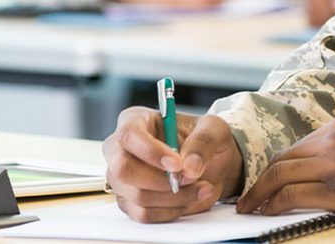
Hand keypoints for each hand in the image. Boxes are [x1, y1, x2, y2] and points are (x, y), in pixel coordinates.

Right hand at [103, 107, 243, 222]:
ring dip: (173, 197)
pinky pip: (143, 214)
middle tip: (190, 178)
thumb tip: (190, 166)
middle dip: (161, 179)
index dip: (151, 151)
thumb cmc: (205, 139)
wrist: (212, 164)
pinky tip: (188, 199)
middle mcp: (121, 149)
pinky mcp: (129, 202)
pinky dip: (169, 211)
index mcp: (136, 120)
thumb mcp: (213, 128)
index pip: (129, 134)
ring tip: (200, 186)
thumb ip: (203, 141)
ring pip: (137, 195)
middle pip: (123, 169)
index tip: (177, 164)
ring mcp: (122, 179)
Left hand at [237, 116, 334, 222]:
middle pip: (283, 159)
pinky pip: (296, 197)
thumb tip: (319, 169)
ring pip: (283, 176)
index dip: (275, 166)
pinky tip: (267, 214)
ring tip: (249, 209)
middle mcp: (334, 139)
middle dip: (260, 180)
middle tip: (246, 199)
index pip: (296, 146)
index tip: (263, 182)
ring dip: (260, 194)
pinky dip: (275, 206)